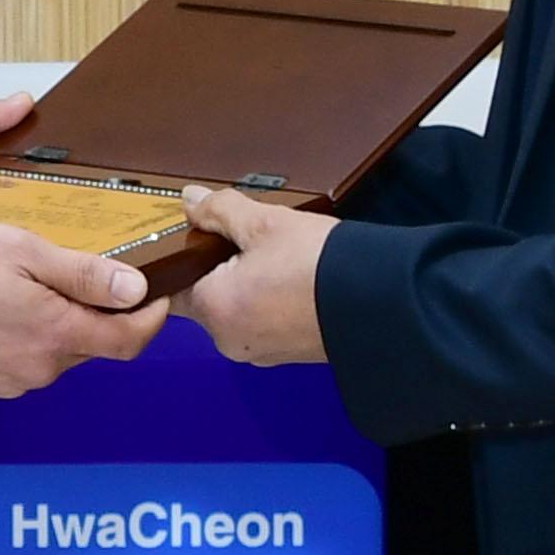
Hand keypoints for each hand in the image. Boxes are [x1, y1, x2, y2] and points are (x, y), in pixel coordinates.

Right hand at [0, 222, 168, 397]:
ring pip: (58, 353)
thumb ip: (83, 273)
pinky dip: (30, 337)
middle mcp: (41, 368)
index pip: (130, 340)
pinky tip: (5, 309)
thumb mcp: (22, 251)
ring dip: (62, 325)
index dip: (152, 318)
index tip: (158, 294)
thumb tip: (135, 287)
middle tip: (91, 274)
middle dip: (102, 314)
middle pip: (95, 345)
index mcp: (57, 334)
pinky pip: (26, 361)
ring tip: (35, 285)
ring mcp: (13, 381)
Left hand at [171, 185, 335, 365]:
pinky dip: (271, 301)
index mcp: (214, 309)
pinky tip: (295, 278)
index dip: (182, 257)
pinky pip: (264, 321)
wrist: (383, 303)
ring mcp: (261, 351)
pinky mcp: (288, 354)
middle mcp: (230, 339)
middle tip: (251, 239)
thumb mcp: (265, 223)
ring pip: (237, 308)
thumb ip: (220, 210)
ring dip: (249, 283)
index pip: (172, 285)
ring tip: (280, 257)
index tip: (200, 236)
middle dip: (221, 267)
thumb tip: (191, 200)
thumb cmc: (321, 265)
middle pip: (206, 296)